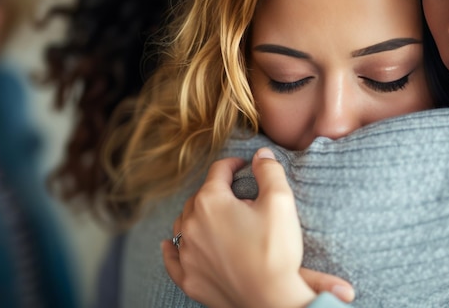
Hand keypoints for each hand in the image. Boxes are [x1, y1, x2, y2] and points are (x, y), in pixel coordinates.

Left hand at [163, 148, 353, 307]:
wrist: (271, 301)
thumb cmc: (276, 250)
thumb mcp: (280, 202)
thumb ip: (269, 172)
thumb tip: (261, 155)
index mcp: (211, 202)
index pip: (218, 172)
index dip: (234, 165)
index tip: (245, 167)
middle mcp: (191, 224)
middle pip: (200, 197)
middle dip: (218, 192)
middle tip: (240, 198)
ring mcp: (186, 253)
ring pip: (183, 224)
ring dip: (197, 216)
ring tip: (214, 218)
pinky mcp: (188, 278)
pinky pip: (172, 257)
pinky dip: (171, 248)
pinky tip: (168, 244)